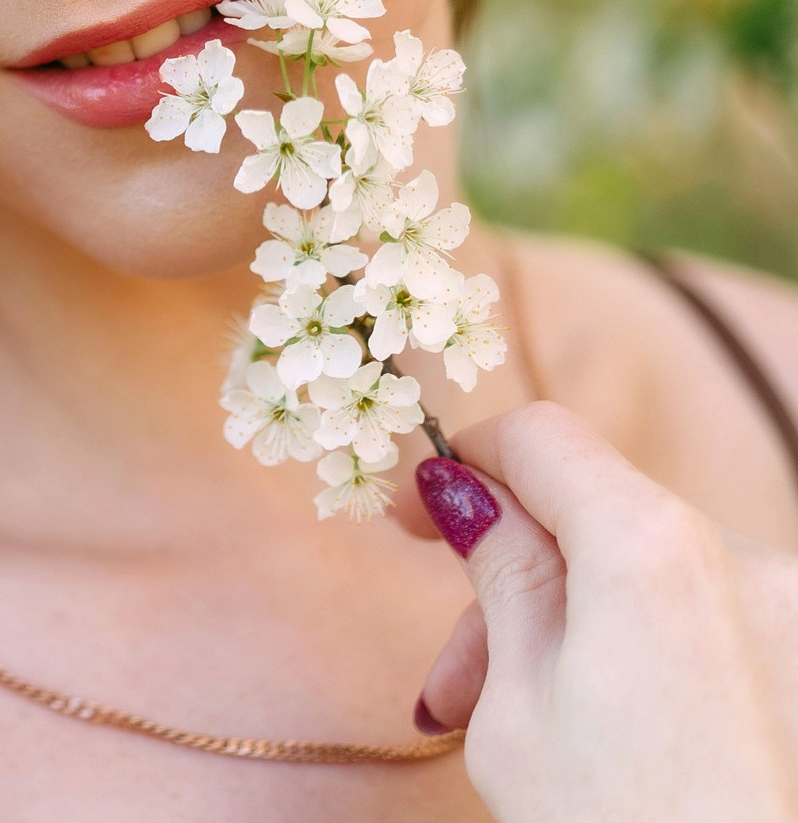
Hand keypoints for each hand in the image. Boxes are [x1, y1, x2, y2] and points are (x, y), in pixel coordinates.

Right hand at [413, 401, 797, 822]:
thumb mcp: (517, 704)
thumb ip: (500, 576)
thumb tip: (466, 493)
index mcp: (649, 544)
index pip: (540, 437)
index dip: (462, 460)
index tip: (409, 511)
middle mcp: (741, 556)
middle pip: (593, 515)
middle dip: (511, 580)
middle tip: (450, 677)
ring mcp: (791, 612)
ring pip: (646, 577)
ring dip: (570, 627)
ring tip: (515, 725)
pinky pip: (704, 621)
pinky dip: (640, 655)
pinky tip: (600, 731)